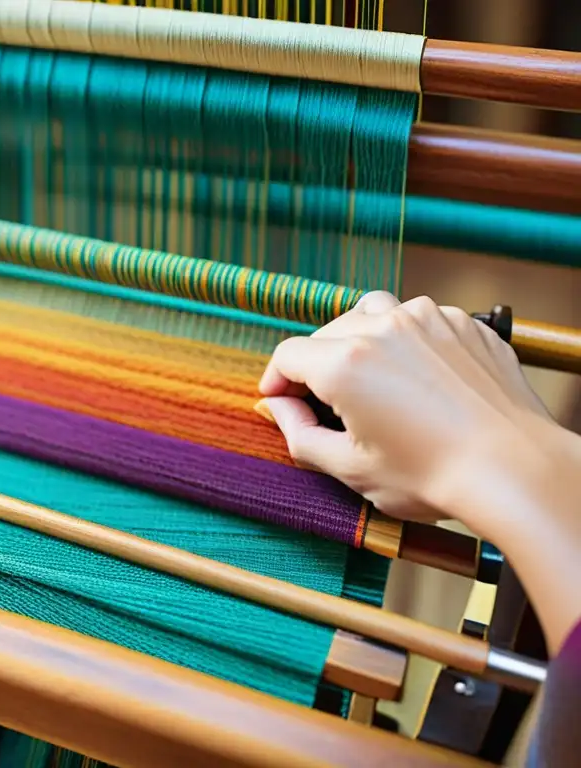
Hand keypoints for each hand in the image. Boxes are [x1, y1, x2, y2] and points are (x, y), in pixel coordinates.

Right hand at [257, 291, 552, 522]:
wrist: (514, 470)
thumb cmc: (430, 476)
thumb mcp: (349, 468)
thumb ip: (299, 434)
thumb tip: (278, 408)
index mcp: (346, 363)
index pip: (288, 355)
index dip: (276, 379)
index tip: (278, 399)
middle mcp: (383, 327)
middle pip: (327, 333)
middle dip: (316, 364)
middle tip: (324, 402)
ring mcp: (428, 319)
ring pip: (372, 313)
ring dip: (359, 341)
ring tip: (369, 379)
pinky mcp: (463, 324)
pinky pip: (419, 321)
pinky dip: (406, 343)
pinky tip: (417, 381)